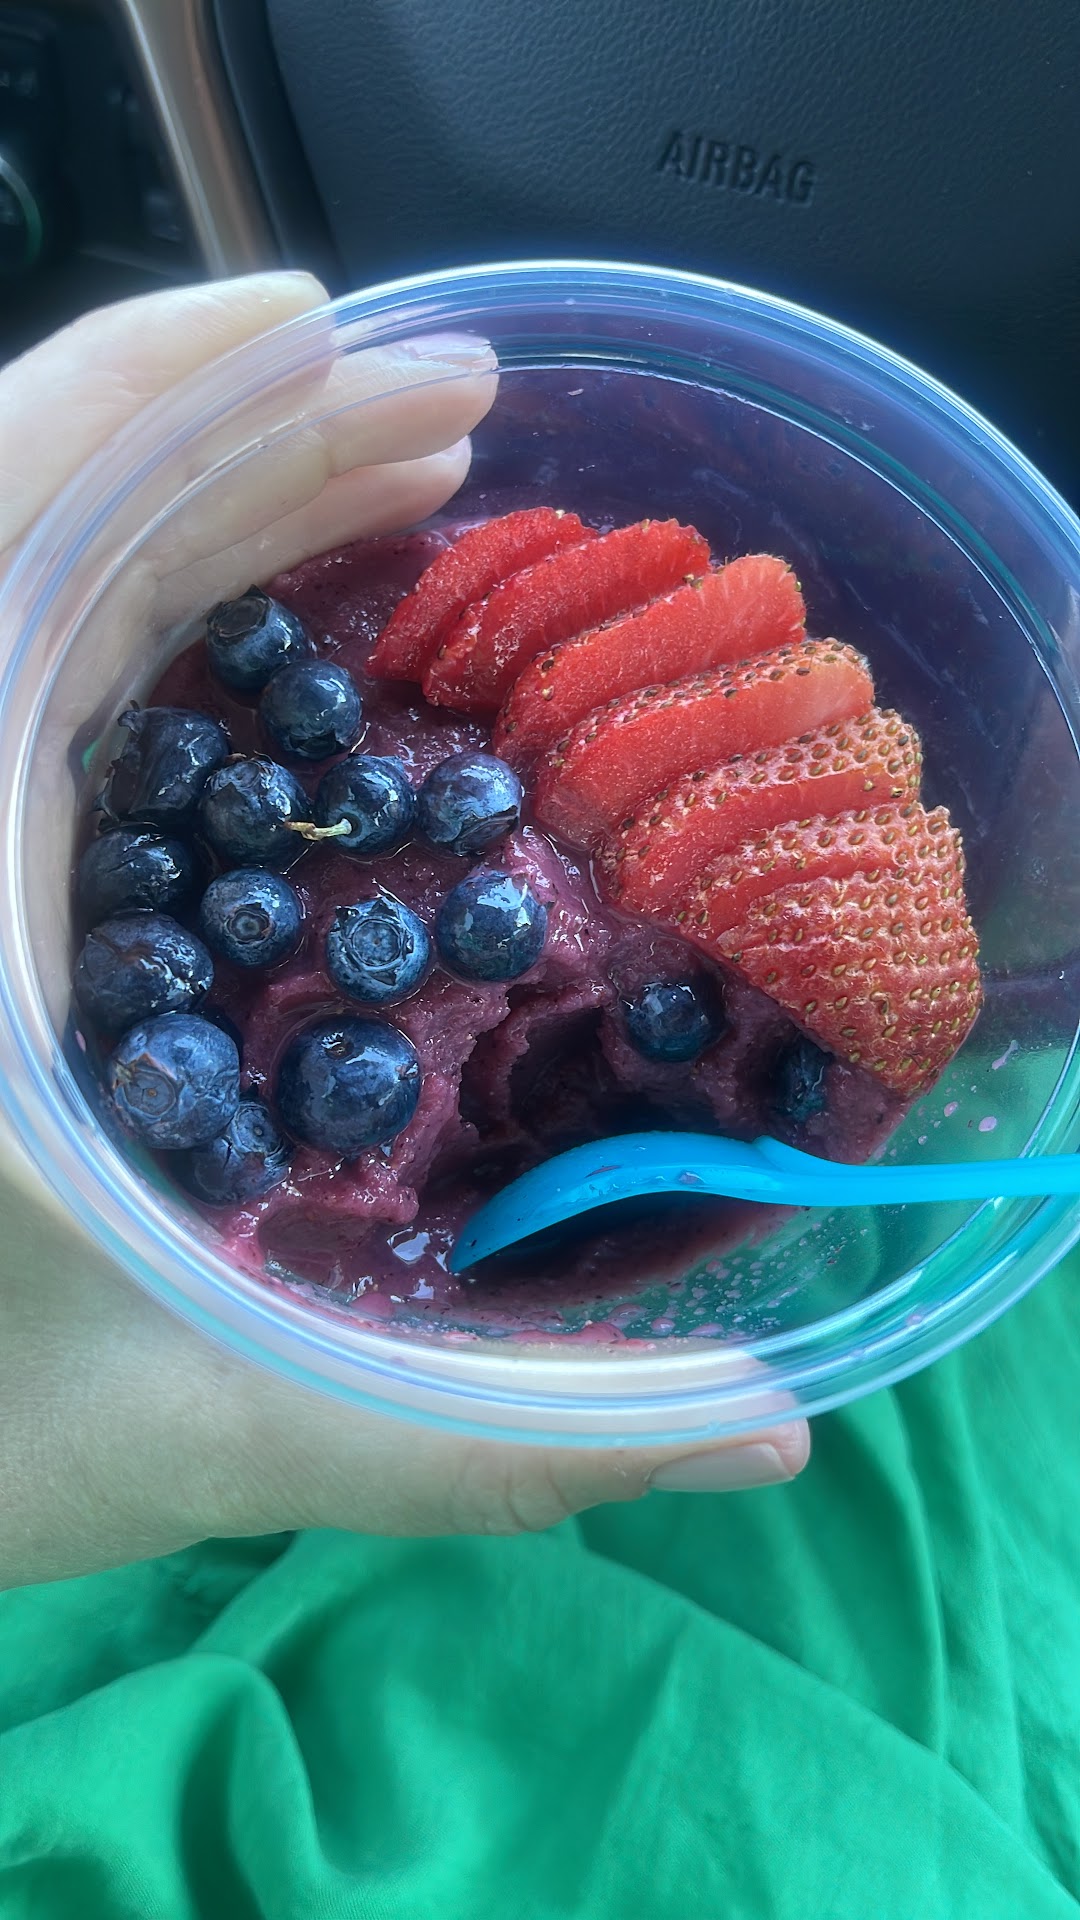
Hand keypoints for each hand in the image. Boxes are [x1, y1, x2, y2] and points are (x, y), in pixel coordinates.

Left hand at [0, 274, 808, 1587]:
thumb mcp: (208, 1434)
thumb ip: (470, 1450)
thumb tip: (768, 1443)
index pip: (0, 539)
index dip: (150, 392)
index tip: (344, 332)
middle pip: (50, 540)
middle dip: (256, 452)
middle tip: (462, 422)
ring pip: (54, 601)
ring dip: (226, 519)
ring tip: (417, 487)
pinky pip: (60, 690)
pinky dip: (182, 620)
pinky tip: (309, 637)